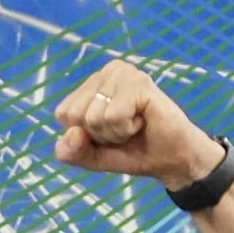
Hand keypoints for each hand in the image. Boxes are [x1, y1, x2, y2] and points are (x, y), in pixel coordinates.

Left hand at [52, 59, 223, 187]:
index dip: (84, 134)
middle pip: (76, 115)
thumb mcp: (91, 156)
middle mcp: (106, 72)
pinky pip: (113, 115)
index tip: (108, 132)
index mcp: (91, 84)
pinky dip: (126, 128)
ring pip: (94, 117)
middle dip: (99, 134)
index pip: (63, 114)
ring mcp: (122, 74)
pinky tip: (142, 120)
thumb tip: (72, 133)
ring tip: (134, 125)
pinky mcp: (139, 81)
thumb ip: (70, 151)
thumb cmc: (132, 151)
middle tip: (123, 129)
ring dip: (115, 132)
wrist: (170, 160)